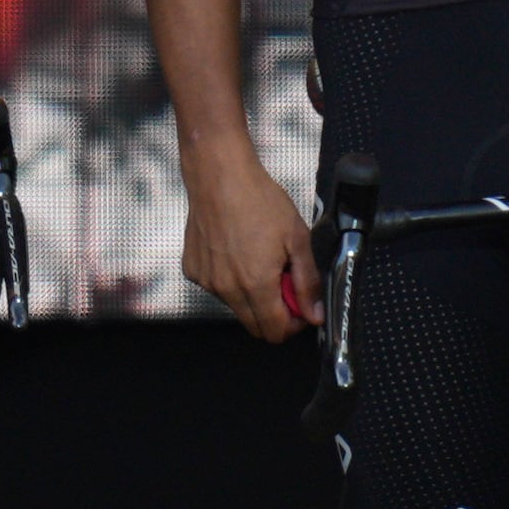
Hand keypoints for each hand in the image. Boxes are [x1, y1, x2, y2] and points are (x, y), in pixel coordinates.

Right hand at [179, 144, 320, 339]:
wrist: (219, 176)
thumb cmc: (257, 199)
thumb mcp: (297, 238)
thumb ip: (307, 281)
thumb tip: (315, 313)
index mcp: (256, 284)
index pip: (275, 332)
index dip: (293, 325)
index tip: (299, 307)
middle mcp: (227, 288)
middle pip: (254, 326)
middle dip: (274, 313)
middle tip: (282, 282)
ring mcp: (207, 281)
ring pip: (236, 306)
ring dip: (251, 295)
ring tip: (258, 258)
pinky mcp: (193, 270)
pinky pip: (217, 288)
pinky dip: (230, 279)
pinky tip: (235, 252)